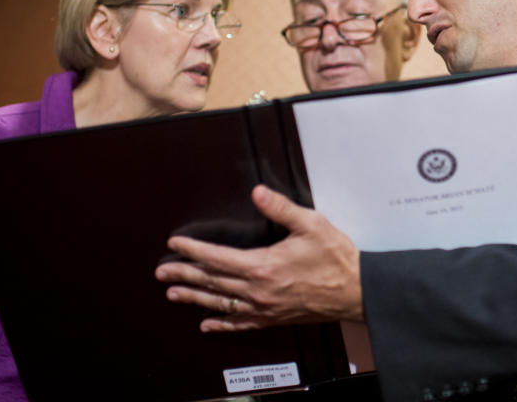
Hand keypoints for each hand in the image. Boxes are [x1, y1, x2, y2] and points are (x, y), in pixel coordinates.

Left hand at [155, 185, 362, 331]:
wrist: (356, 291)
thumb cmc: (335, 257)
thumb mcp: (311, 224)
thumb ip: (281, 208)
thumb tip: (257, 192)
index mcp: (263, 266)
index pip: (217, 258)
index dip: (193, 250)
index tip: (175, 244)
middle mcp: (258, 290)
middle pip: (212, 282)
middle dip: (184, 274)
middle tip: (160, 271)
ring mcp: (264, 308)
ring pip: (220, 303)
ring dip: (194, 298)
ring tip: (172, 293)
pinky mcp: (273, 318)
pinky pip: (240, 323)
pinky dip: (221, 323)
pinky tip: (206, 323)